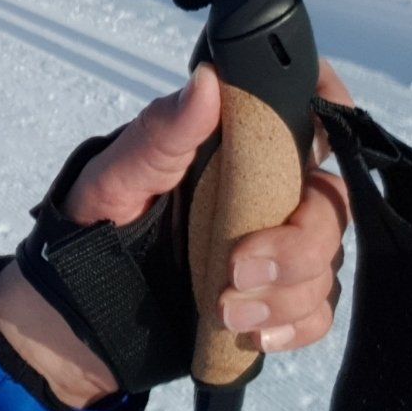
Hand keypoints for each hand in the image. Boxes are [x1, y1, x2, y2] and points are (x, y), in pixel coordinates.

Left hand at [66, 59, 354, 353]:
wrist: (81, 302)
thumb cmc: (97, 218)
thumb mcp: (121, 172)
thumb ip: (165, 130)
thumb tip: (208, 79)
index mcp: (236, 148)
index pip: (305, 115)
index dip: (330, 114)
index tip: (320, 145)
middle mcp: (266, 192)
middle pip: (329, 204)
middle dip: (298, 244)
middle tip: (238, 268)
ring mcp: (275, 247)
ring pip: (326, 261)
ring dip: (286, 293)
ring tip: (224, 309)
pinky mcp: (274, 298)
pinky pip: (317, 311)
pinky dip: (295, 326)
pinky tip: (255, 331)